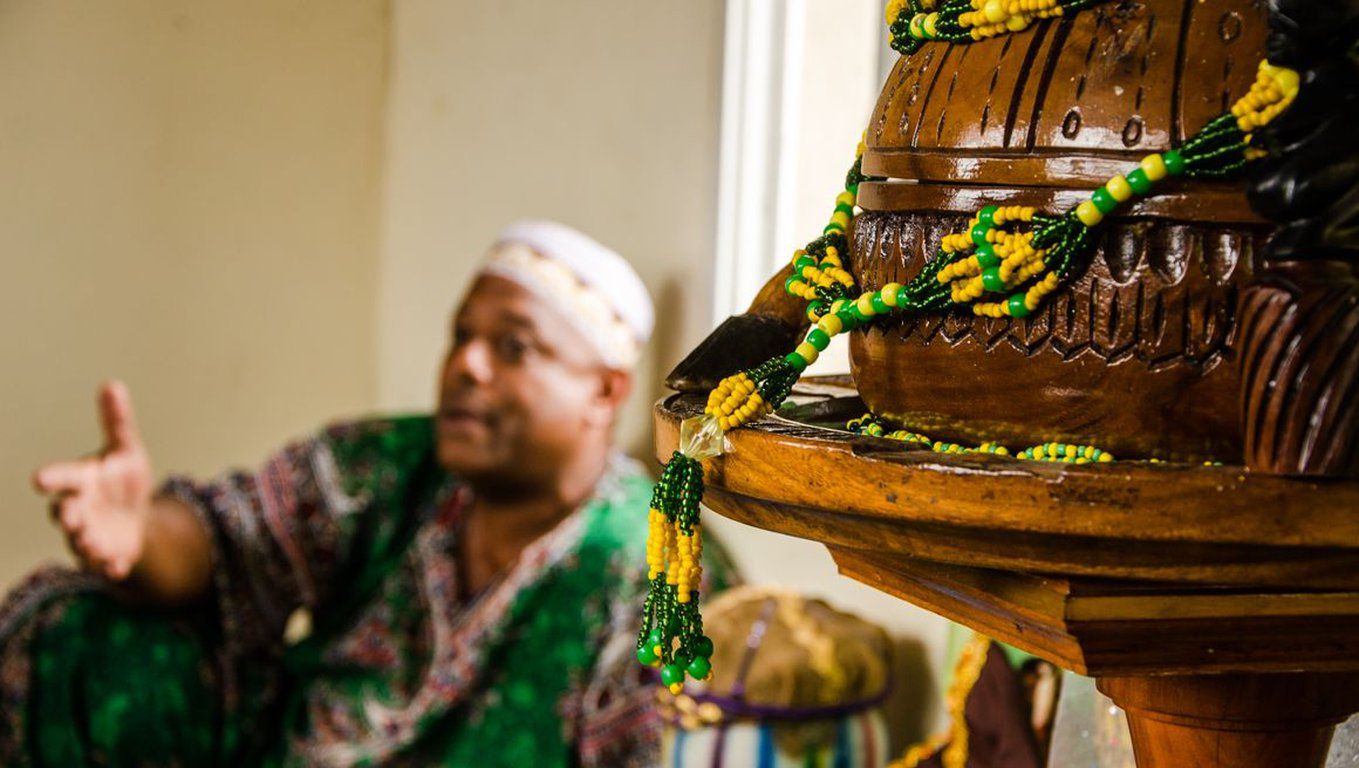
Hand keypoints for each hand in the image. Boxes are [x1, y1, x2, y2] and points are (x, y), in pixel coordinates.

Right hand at [33, 381, 153, 580]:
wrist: (136, 515)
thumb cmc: (122, 478)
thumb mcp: (127, 449)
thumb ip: (117, 422)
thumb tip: (113, 384)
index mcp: (81, 481)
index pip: (62, 477)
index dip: (52, 478)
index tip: (40, 479)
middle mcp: (79, 509)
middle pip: (66, 514)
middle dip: (68, 516)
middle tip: (74, 518)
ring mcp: (89, 534)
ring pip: (81, 542)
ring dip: (86, 544)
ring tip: (95, 545)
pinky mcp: (106, 555)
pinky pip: (104, 564)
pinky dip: (109, 567)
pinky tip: (119, 569)